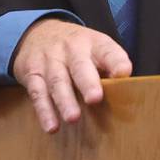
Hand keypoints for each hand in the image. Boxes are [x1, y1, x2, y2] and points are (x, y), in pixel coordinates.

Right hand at [11, 18, 131, 132]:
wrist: (38, 33)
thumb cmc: (76, 50)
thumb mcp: (95, 49)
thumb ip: (109, 69)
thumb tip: (127, 94)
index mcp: (92, 43)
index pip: (107, 50)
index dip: (116, 61)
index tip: (123, 73)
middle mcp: (71, 49)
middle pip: (79, 65)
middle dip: (87, 82)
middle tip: (94, 98)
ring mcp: (50, 60)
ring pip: (57, 80)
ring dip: (65, 100)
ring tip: (73, 118)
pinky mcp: (32, 73)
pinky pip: (37, 92)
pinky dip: (44, 110)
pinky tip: (52, 126)